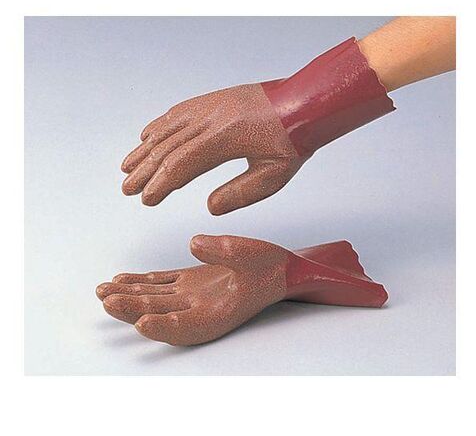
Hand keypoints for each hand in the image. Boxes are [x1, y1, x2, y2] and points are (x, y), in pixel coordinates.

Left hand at [96, 235, 288, 344]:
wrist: (276, 269)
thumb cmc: (270, 267)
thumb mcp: (253, 255)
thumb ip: (224, 251)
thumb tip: (193, 243)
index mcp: (218, 313)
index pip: (187, 327)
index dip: (163, 327)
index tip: (142, 322)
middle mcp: (200, 309)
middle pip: (161, 313)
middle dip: (133, 308)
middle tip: (108, 300)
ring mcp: (191, 295)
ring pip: (155, 299)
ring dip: (129, 297)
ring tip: (104, 292)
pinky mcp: (189, 281)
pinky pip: (160, 283)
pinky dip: (141, 282)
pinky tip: (122, 280)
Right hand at [121, 84, 304, 214]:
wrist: (307, 102)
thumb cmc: (294, 140)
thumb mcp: (273, 176)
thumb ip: (240, 193)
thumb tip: (210, 207)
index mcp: (224, 139)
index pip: (181, 165)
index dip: (160, 184)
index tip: (146, 199)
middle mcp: (210, 119)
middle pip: (167, 148)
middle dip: (144, 171)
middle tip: (127, 188)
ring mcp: (210, 106)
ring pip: (167, 129)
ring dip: (145, 149)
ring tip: (127, 166)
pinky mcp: (212, 100)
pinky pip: (178, 112)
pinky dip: (159, 126)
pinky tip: (147, 135)